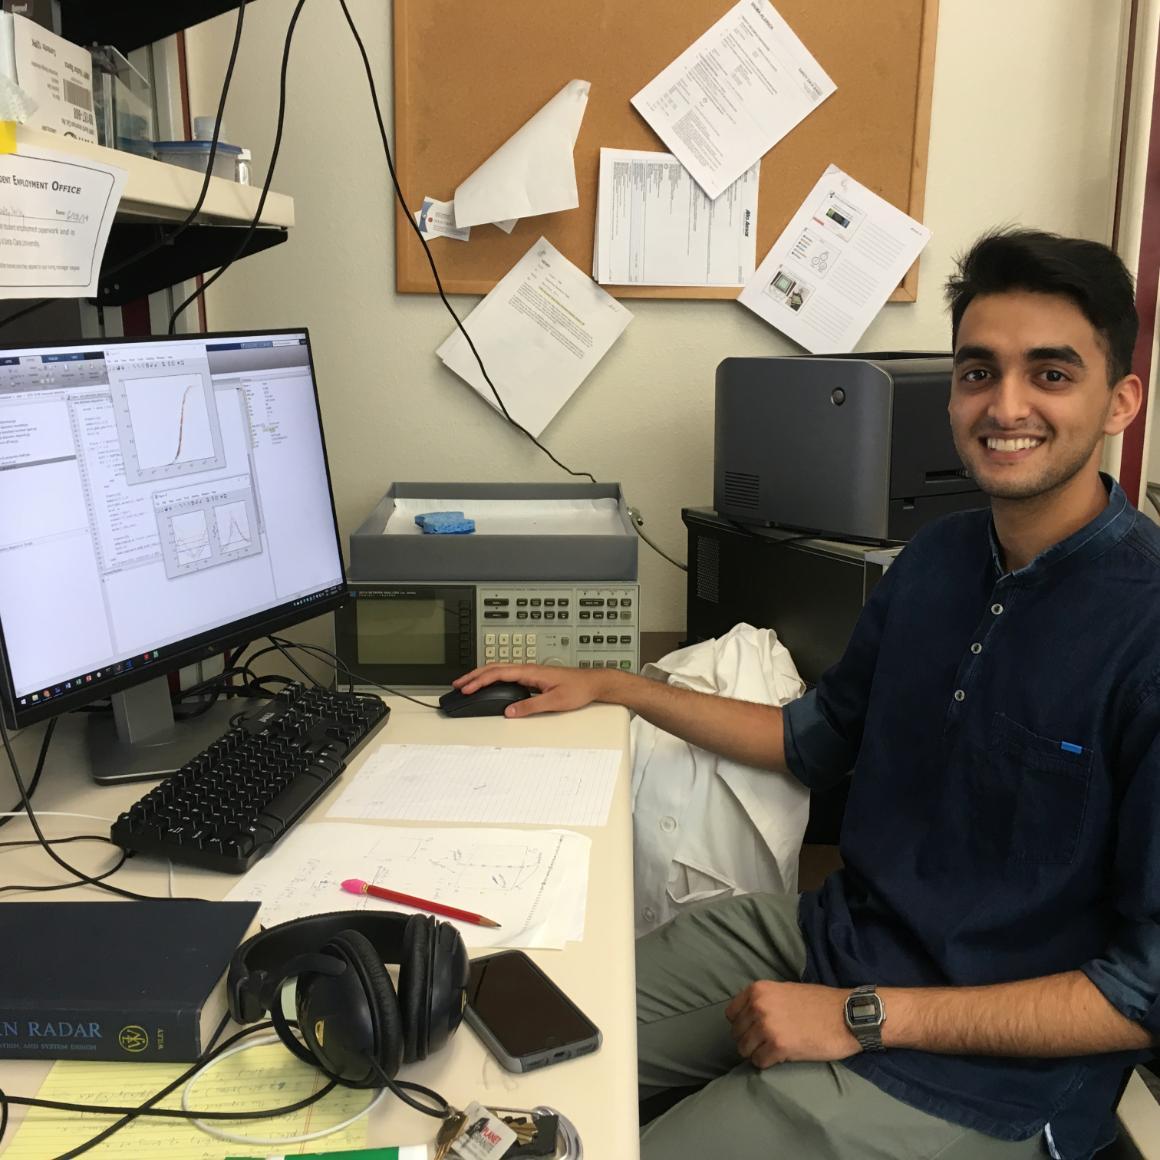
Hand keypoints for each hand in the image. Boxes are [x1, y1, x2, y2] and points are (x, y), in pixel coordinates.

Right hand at [451, 663, 621, 717]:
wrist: (593, 683)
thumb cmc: (578, 689)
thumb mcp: (555, 700)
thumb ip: (531, 706)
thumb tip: (510, 711)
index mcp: (530, 671)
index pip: (498, 673)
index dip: (479, 680)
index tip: (466, 688)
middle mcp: (528, 669)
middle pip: (494, 668)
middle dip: (473, 675)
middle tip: (457, 684)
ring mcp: (530, 672)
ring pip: (499, 670)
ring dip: (481, 676)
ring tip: (467, 684)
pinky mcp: (533, 677)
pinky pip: (507, 674)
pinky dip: (492, 678)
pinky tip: (488, 685)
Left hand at [725, 981, 860, 1067]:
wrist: (846, 1015)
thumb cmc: (819, 1003)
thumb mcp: (785, 990)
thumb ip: (765, 1000)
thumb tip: (748, 1015)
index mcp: (758, 990)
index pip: (731, 1014)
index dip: (742, 1024)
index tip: (754, 1030)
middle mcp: (758, 1006)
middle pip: (736, 1033)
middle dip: (749, 1040)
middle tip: (766, 1044)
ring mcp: (767, 1026)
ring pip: (744, 1049)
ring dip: (757, 1053)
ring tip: (773, 1051)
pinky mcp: (778, 1046)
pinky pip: (759, 1062)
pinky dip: (767, 1063)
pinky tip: (781, 1058)